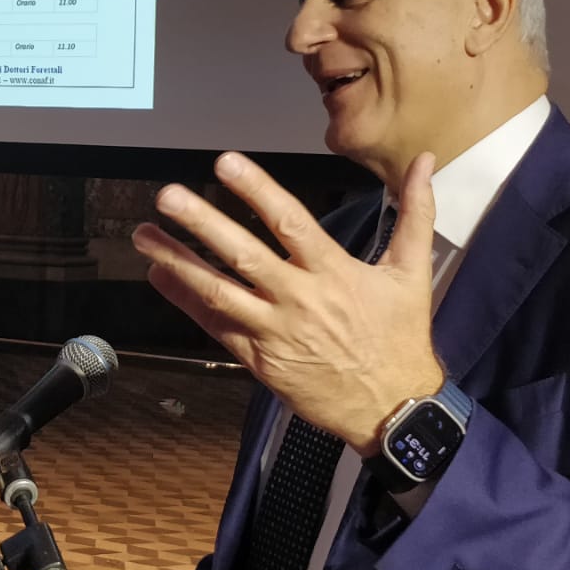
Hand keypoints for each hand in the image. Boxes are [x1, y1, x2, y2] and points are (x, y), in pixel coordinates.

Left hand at [132, 151, 441, 450]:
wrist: (392, 408)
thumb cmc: (401, 337)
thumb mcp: (413, 272)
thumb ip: (415, 212)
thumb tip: (424, 161)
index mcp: (334, 273)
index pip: (289, 222)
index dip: (256, 190)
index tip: (225, 163)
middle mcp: (299, 300)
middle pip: (242, 255)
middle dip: (201, 223)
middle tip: (167, 196)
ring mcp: (275, 332)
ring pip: (218, 293)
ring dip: (177, 262)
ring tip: (144, 234)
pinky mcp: (260, 360)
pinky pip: (216, 326)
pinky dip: (185, 300)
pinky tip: (159, 276)